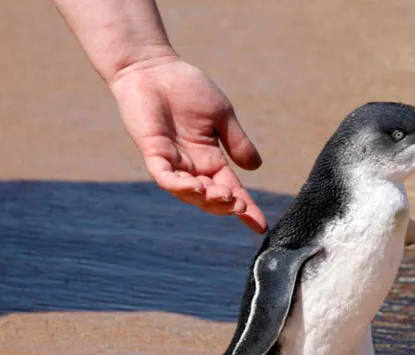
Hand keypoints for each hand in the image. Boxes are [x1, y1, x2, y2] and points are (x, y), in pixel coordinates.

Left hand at [110, 57, 266, 232]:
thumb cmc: (187, 88)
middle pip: (210, 198)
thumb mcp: (222, 115)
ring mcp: (171, 162)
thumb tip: (255, 168)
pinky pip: (165, 177)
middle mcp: (191, 166)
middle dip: (226, 206)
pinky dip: (180, 185)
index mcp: (210, 159)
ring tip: (223, 197)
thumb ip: (237, 141)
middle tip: (239, 206)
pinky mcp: (153, 152)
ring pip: (188, 193)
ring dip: (206, 199)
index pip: (231, 189)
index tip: (261, 226)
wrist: (154, 67)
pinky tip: (196, 187)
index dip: (246, 208)